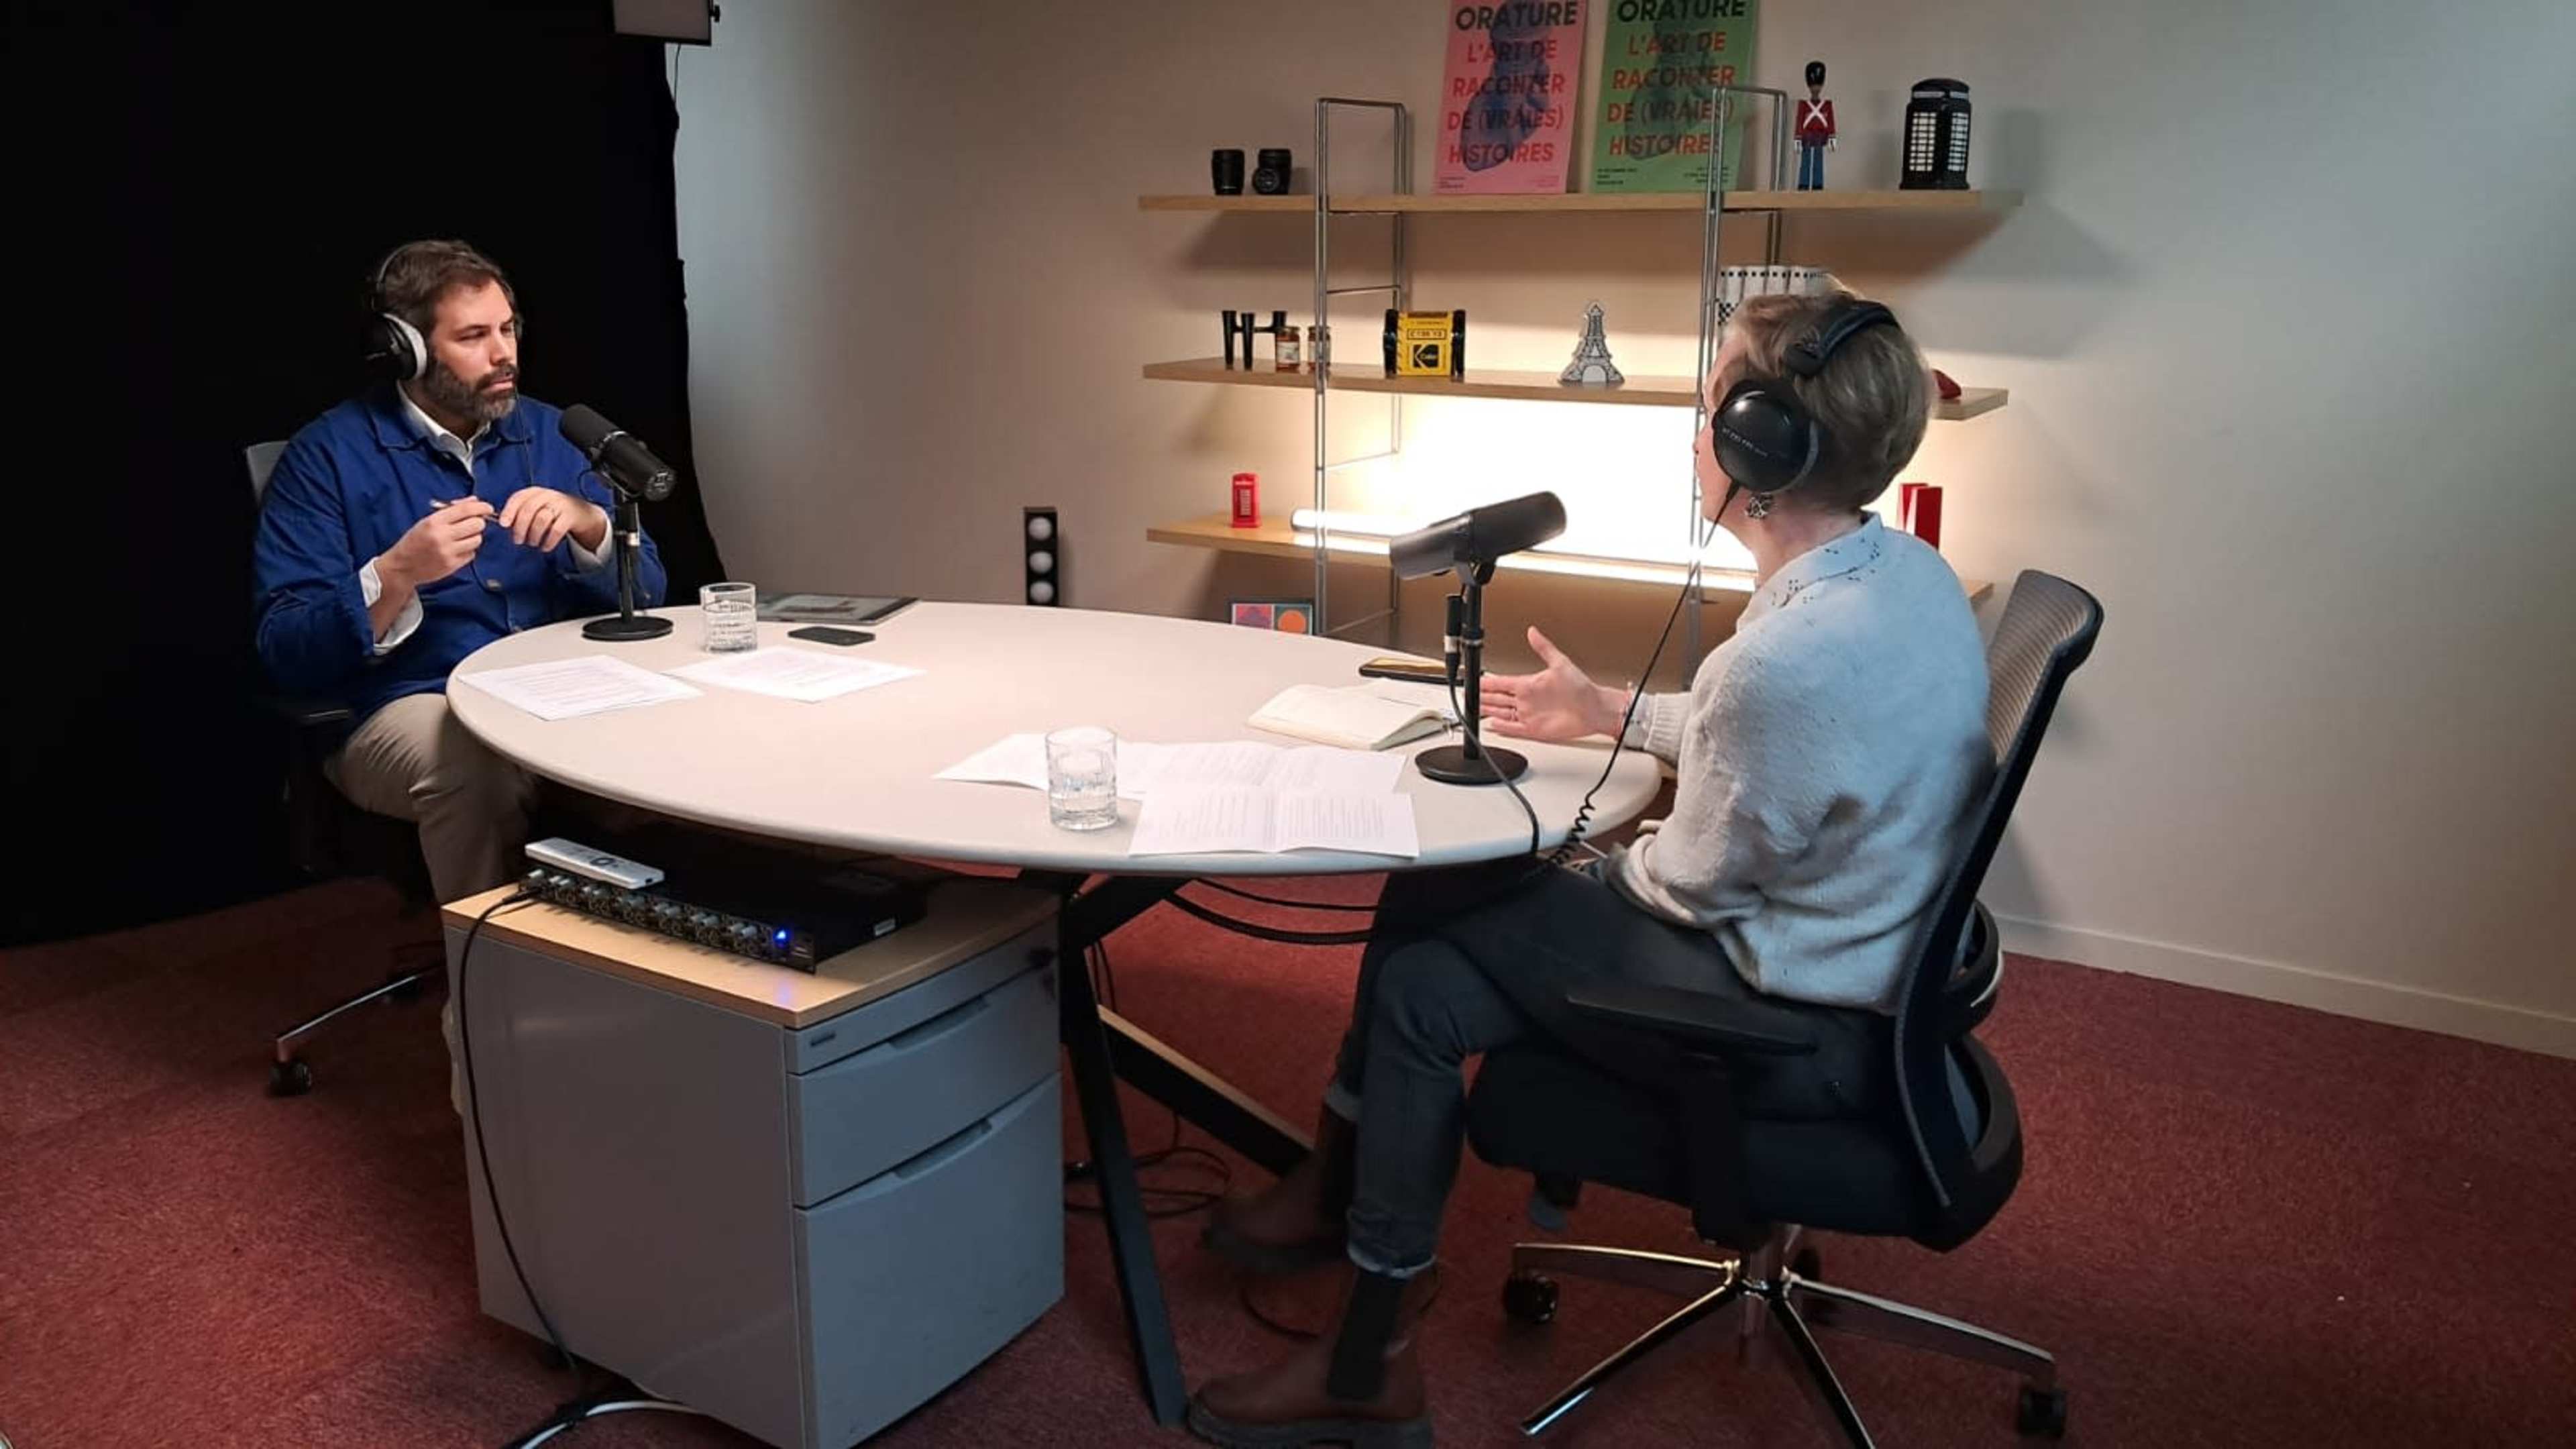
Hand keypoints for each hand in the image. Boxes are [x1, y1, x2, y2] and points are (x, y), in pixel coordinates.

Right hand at [376, 498, 493, 590]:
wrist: (402, 566)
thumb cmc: (415, 540)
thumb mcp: (427, 521)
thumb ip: (451, 510)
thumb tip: (475, 501)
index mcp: (434, 521)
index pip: (465, 509)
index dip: (481, 506)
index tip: (487, 508)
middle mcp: (442, 536)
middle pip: (477, 524)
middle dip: (477, 522)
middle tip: (471, 524)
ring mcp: (448, 552)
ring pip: (477, 539)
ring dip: (473, 537)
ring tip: (462, 538)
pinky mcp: (452, 565)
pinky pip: (472, 553)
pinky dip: (468, 550)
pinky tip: (457, 549)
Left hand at [496, 487, 608, 552]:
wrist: (582, 514)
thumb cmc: (554, 512)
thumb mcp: (538, 507)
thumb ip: (522, 513)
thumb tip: (505, 524)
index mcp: (536, 492)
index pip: (519, 498)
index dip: (509, 511)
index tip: (504, 524)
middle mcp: (547, 495)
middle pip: (528, 509)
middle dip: (520, 527)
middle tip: (518, 540)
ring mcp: (560, 505)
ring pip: (541, 519)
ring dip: (534, 535)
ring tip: (533, 543)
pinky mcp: (570, 517)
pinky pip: (556, 530)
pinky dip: (548, 541)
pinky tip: (545, 547)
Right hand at [1482, 627, 1628, 741]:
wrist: (1594, 709)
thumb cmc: (1581, 687)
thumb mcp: (1560, 663)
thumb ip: (1544, 648)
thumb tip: (1533, 631)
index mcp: (1530, 684)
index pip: (1503, 682)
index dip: (1488, 682)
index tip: (1477, 680)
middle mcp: (1528, 699)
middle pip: (1499, 698)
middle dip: (1484, 697)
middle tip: (1470, 696)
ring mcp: (1530, 714)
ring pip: (1503, 713)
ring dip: (1490, 711)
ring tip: (1477, 710)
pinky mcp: (1534, 729)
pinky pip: (1514, 729)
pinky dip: (1503, 728)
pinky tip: (1493, 725)